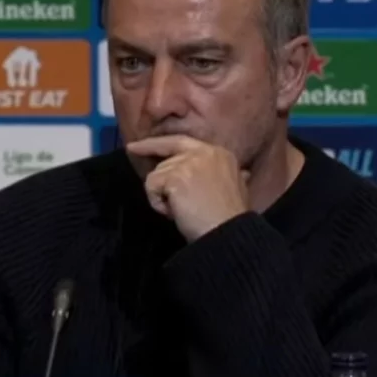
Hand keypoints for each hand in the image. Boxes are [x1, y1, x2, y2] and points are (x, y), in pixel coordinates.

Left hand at [125, 135, 249, 241]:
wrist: (227, 233)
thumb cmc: (231, 218)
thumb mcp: (238, 189)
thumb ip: (232, 176)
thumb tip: (245, 173)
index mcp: (220, 154)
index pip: (183, 142)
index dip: (162, 143)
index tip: (144, 144)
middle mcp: (204, 152)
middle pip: (167, 151)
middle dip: (147, 149)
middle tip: (131, 149)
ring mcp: (189, 162)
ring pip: (157, 173)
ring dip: (163, 195)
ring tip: (181, 211)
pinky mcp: (175, 177)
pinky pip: (152, 187)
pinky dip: (158, 203)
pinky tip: (174, 213)